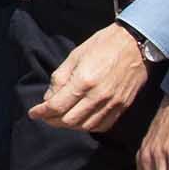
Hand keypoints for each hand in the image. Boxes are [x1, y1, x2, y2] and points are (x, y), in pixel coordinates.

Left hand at [28, 22, 148, 131]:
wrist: (135, 43)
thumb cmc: (103, 44)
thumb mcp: (75, 55)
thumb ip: (60, 78)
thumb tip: (48, 99)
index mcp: (84, 80)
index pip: (57, 106)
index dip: (42, 112)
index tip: (33, 113)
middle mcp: (98, 96)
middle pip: (70, 120)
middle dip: (53, 121)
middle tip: (45, 116)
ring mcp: (112, 103)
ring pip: (85, 126)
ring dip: (69, 125)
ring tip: (60, 118)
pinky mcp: (123, 106)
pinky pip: (103, 125)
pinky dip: (88, 126)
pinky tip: (81, 120)